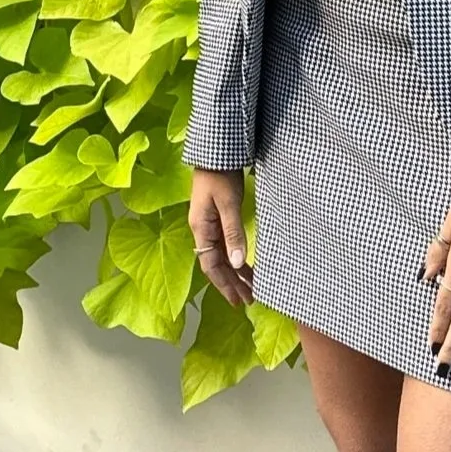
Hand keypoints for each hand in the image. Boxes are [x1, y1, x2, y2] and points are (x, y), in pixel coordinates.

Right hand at [189, 170, 253, 304]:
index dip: (224, 284)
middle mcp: (202, 230)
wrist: (217, 151)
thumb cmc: (220, 174)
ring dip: (234, 273)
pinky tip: (244, 264)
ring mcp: (209, 224)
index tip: (238, 300)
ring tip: (250, 288)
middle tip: (248, 300)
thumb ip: (233, 233)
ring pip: (221, 256)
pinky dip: (234, 257)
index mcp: (200, 228)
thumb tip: (236, 263)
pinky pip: (224, 245)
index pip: (211, 265)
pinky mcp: (217, 217)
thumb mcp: (229, 204)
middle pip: (216, 264)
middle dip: (231, 283)